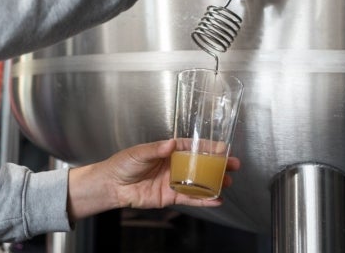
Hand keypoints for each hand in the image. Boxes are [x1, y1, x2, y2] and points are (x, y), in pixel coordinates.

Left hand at [66, 139, 239, 221]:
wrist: (112, 185)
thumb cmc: (122, 164)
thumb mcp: (139, 152)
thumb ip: (156, 149)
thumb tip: (171, 144)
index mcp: (166, 151)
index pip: (191, 147)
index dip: (207, 147)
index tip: (222, 146)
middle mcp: (173, 166)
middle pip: (200, 164)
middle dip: (217, 164)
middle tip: (233, 164)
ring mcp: (173, 181)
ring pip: (198, 182)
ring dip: (214, 182)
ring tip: (228, 182)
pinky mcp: (171, 196)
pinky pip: (190, 198)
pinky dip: (204, 200)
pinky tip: (216, 199)